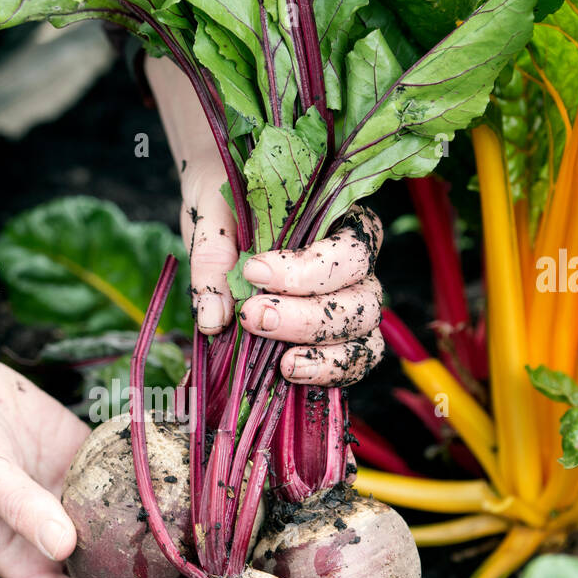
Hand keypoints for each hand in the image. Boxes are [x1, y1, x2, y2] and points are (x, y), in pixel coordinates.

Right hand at [0, 343, 173, 577]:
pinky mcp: (84, 457)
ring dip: (161, 537)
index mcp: (22, 558)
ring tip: (208, 538)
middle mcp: (54, 536)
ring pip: (125, 531)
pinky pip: (125, 477)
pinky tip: (186, 478)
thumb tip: (63, 545)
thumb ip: (20, 507)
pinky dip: (152, 479)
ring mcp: (72, 497)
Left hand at [146, 56, 385, 384]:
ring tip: (282, 362)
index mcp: (341, 221)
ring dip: (325, 354)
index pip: (350, 250)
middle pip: (362, 301)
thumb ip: (213, 257)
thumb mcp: (213, 214)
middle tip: (253, 316)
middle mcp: (355, 266)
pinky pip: (351, 363)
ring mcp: (349, 305)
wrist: (220, 215)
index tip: (254, 271)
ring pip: (364, 337)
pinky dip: (326, 373)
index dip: (309, 269)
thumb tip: (214, 319)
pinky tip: (289, 370)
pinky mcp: (333, 338)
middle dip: (309, 317)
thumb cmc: (227, 204)